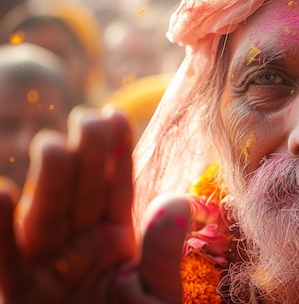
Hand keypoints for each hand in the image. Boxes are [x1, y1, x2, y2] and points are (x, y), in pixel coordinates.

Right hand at [0, 108, 189, 303]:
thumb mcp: (158, 301)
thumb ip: (164, 257)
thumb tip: (178, 201)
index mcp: (112, 242)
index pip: (114, 190)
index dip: (115, 155)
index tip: (114, 117)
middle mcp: (76, 248)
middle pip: (79, 196)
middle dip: (83, 158)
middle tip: (85, 121)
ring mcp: (45, 269)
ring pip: (46, 218)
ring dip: (47, 184)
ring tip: (53, 146)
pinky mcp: (19, 294)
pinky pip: (7, 260)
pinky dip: (0, 232)